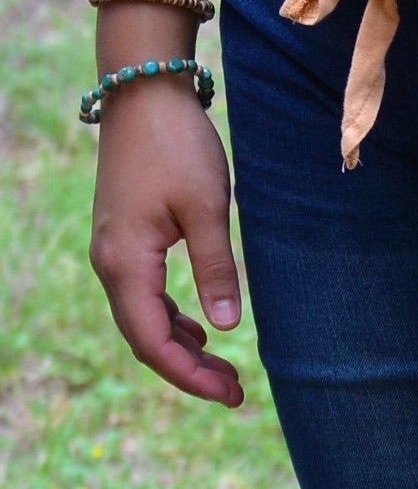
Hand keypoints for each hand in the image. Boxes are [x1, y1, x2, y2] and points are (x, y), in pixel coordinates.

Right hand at [88, 76, 244, 407]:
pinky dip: (171, 319)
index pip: (152, 340)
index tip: (231, 394)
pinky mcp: (126, 240)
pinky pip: (144, 295)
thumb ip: (216, 267)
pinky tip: (201, 330)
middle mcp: (111, 264)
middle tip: (236, 393)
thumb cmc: (178, 146)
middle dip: (188, 370)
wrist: (145, 94)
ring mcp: (115, 252)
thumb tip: (226, 328)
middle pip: (145, 337)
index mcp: (126, 263)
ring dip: (181, 348)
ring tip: (224, 371)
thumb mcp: (207, 208)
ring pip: (144, 319)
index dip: (189, 375)